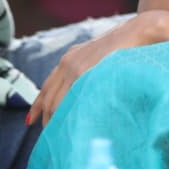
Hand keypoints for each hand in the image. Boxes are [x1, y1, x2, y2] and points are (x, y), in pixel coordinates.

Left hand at [26, 11, 167, 126]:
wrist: (138, 31)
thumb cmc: (123, 47)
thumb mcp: (98, 58)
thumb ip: (86, 73)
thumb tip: (83, 94)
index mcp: (69, 58)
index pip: (47, 86)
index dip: (37, 106)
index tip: (30, 121)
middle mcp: (67, 63)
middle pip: (48, 97)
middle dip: (46, 118)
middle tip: (49, 136)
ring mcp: (76, 68)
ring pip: (56, 101)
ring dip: (55, 120)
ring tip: (59, 137)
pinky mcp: (85, 72)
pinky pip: (71, 98)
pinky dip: (67, 113)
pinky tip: (70, 125)